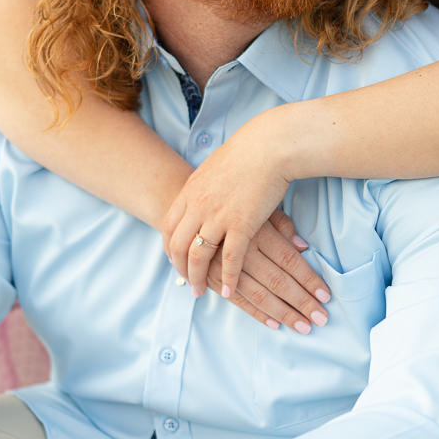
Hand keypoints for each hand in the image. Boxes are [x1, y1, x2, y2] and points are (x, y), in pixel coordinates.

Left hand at [163, 121, 329, 331]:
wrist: (270, 146)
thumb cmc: (248, 153)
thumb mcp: (214, 167)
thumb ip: (203, 186)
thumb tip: (202, 194)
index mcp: (190, 191)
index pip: (169, 225)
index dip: (169, 246)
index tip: (174, 259)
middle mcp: (198, 205)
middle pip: (178, 245)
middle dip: (179, 267)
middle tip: (185, 282)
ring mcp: (218, 216)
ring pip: (198, 256)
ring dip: (197, 278)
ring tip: (200, 292)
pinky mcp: (241, 224)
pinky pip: (230, 259)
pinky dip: (227, 278)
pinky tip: (228, 291)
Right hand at [202, 210, 330, 333]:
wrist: (186, 204)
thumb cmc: (233, 205)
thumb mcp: (258, 206)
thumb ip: (282, 225)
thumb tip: (303, 247)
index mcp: (257, 230)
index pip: (289, 260)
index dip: (309, 279)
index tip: (326, 296)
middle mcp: (241, 250)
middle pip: (277, 281)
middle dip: (301, 302)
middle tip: (321, 319)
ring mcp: (223, 266)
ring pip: (258, 294)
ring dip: (282, 313)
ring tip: (303, 327)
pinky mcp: (209, 277)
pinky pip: (236, 300)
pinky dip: (255, 313)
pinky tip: (274, 324)